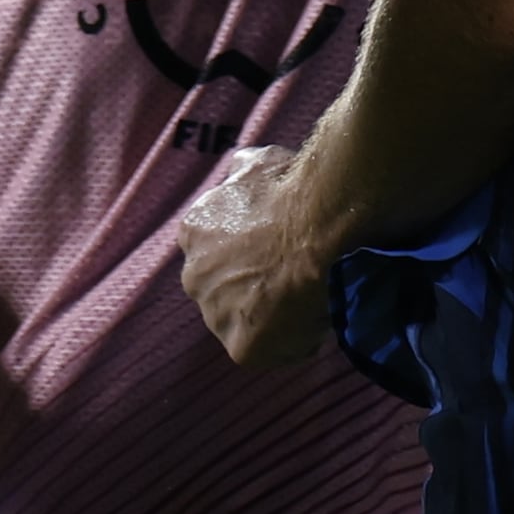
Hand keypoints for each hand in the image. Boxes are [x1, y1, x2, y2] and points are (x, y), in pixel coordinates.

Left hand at [175, 142, 333, 366]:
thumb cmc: (290, 189)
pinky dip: (297, 340)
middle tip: (299, 275)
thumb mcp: (259, 162)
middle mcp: (194, 277)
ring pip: (249, 324)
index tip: (279, 249)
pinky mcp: (243, 349)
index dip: (251, 253)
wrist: (314, 225)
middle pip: (227, 292)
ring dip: (276, 315)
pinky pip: (275, 350)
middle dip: (257, 287)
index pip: (217, 252)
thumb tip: (238, 166)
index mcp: (194, 232)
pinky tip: (319, 317)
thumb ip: (242, 172)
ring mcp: (217, 316)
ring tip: (315, 296)